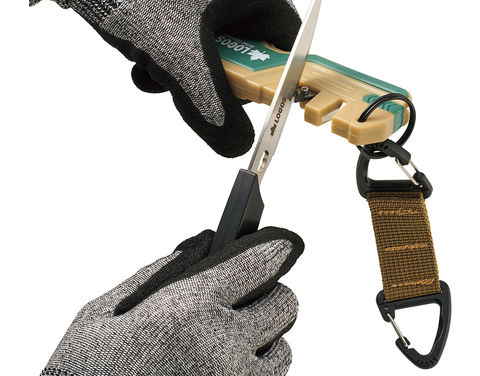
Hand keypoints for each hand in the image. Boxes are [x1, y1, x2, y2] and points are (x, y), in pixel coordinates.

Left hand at [29, 0, 300, 156]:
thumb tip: (238, 144)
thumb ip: (213, 108)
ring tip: (151, 68)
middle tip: (182, 85)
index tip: (236, 99)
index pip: (285, 45)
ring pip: (213, 33)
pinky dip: (173, 40)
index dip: (266, 79)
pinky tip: (144, 50)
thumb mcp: (181, 62)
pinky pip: (192, 14)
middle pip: (245, 42)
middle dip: (210, 74)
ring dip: (185, 62)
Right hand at [41, 228, 303, 375]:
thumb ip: (155, 273)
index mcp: (185, 312)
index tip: (285, 243)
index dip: (274, 249)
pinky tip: (226, 365)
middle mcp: (221, 348)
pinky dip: (257, 367)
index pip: (255, 265)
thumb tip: (201, 244)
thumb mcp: (100, 317)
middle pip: (284, 302)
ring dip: (265, 335)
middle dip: (269, 293)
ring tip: (229, 337)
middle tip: (246, 295)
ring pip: (284, 345)